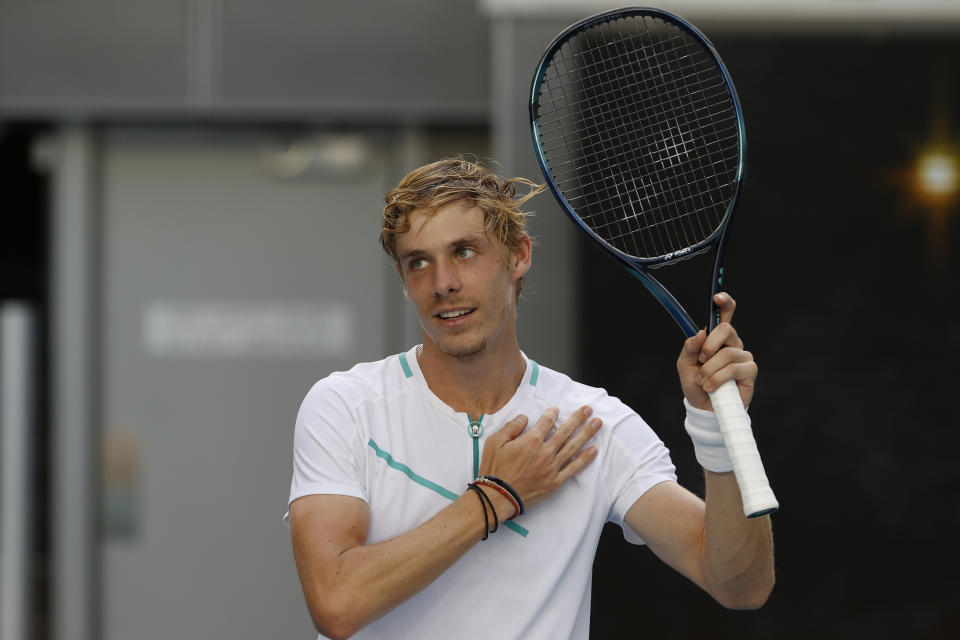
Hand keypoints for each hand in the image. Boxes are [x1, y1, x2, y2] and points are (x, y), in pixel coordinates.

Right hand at [478, 406, 601, 510]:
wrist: (498, 497)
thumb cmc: (494, 470)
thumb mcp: (495, 442)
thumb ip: (511, 427)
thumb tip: (525, 417)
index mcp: (531, 440)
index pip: (546, 422)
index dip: (552, 413)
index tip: (556, 409)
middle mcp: (545, 452)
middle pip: (565, 431)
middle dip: (578, 418)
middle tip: (588, 409)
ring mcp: (552, 467)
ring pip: (573, 447)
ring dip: (587, 434)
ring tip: (598, 424)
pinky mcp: (555, 481)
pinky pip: (573, 468)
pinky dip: (585, 459)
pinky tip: (594, 450)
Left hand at [677, 292, 757, 411]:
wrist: (704, 409)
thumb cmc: (696, 385)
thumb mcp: (685, 365)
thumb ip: (690, 348)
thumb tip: (700, 333)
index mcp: (716, 339)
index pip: (725, 316)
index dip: (724, 303)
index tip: (717, 297)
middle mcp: (732, 344)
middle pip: (726, 329)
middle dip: (709, 345)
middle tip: (701, 360)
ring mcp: (743, 356)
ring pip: (728, 353)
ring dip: (710, 369)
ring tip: (703, 382)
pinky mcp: (750, 371)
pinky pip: (735, 368)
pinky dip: (718, 378)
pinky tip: (711, 387)